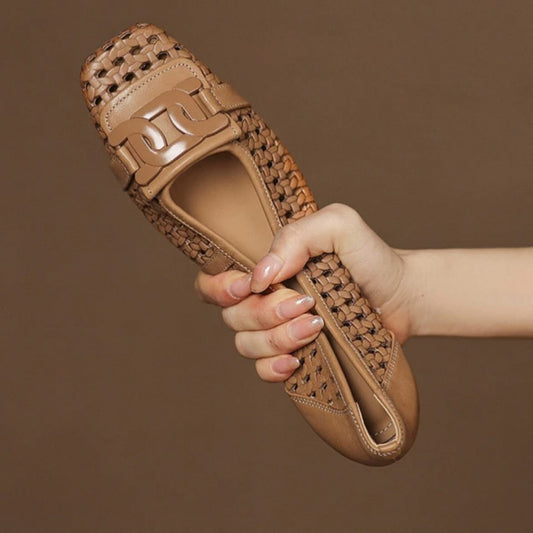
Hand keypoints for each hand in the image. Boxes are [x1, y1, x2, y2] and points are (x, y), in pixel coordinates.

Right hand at [194, 203, 412, 381]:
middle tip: (306, 304)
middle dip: (266, 313)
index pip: (213, 281)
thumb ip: (296, 236)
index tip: (253, 286)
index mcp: (265, 268)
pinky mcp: (293, 355)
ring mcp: (276, 330)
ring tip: (316, 327)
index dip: (220, 288)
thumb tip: (260, 276)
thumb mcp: (338, 226)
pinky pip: (263, 371)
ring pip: (246, 345)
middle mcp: (263, 299)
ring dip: (277, 338)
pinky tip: (297, 360)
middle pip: (232, 316)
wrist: (401, 296)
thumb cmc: (369, 257)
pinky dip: (274, 368)